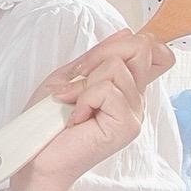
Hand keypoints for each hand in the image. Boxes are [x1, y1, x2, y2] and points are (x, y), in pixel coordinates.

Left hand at [23, 24, 176, 186]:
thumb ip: (98, 56)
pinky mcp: (127, 126)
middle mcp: (135, 100)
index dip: (130, 43)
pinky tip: (77, 117)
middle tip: (78, 83)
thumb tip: (125, 34)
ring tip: (74, 107)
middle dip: (101, 56)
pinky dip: (84, 98)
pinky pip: (108, 90)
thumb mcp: (71, 77)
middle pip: (140, 48)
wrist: (35, 157)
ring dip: (86, 84)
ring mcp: (134, 114)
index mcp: (125, 87)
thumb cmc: (48, 122)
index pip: (154, 51)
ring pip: (117, 67)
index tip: (95, 62)